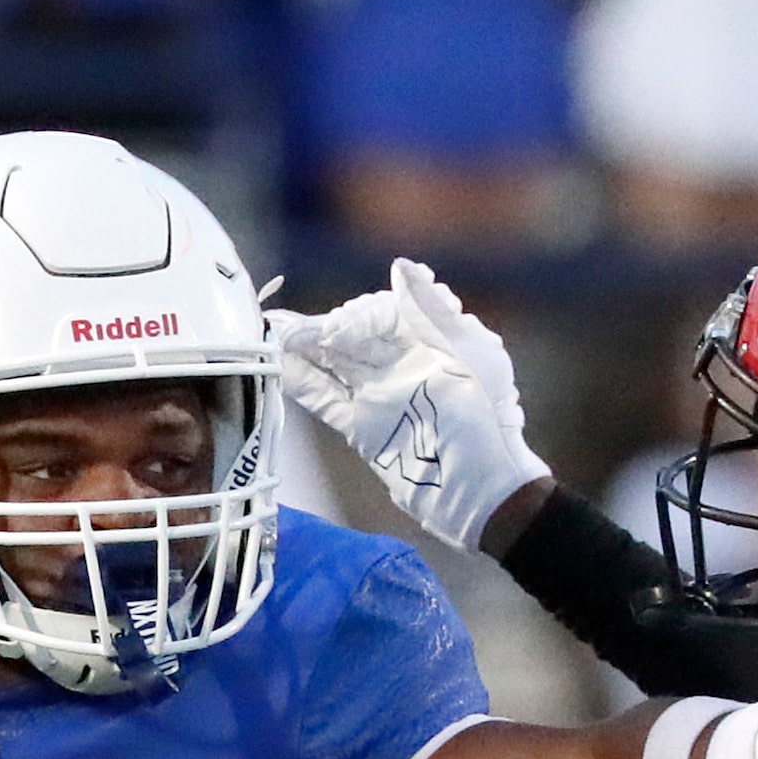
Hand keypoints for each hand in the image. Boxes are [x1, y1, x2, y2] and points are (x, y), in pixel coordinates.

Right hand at [267, 258, 550, 550]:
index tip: (336, 331)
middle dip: (318, 329)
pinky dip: (302, 383)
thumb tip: (400, 266)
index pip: (383, 313)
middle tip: (283, 327)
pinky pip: (327, 399)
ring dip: (302, 350)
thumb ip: (432, 311)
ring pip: (334, 364)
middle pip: (352, 337)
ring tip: (269, 336)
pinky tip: (277, 367)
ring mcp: (380, 396)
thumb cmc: (488, 423)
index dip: (357, 316)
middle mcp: (403, 363)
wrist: (483, 492)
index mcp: (432, 340)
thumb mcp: (473, 356)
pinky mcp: (364, 429)